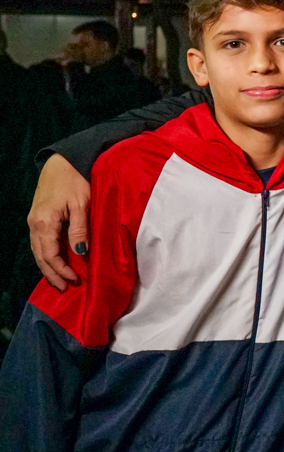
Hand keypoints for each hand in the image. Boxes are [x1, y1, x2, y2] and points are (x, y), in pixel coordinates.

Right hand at [29, 154, 90, 289]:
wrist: (62, 162)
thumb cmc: (76, 180)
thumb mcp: (82, 204)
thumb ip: (79, 229)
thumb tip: (80, 252)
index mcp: (45, 222)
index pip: (50, 255)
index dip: (61, 270)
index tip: (75, 280)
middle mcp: (35, 224)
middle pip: (41, 256)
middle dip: (52, 274)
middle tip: (65, 288)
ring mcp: (34, 221)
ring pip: (37, 251)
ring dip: (47, 267)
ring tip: (59, 281)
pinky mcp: (37, 217)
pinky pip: (38, 242)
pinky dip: (45, 256)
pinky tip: (53, 263)